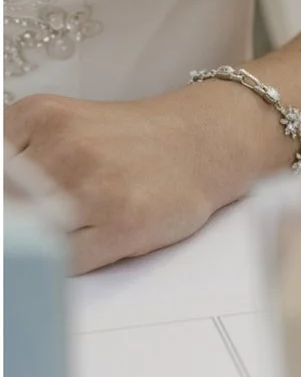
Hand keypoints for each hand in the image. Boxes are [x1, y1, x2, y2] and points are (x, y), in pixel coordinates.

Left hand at [5, 92, 249, 273]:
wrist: (205, 143)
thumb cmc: (133, 142)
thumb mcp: (58, 126)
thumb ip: (14, 157)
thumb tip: (1, 218)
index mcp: (38, 115)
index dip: (8, 198)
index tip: (20, 204)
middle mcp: (65, 145)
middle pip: (8, 209)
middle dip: (23, 218)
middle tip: (62, 205)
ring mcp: (94, 186)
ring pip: (31, 236)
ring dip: (49, 238)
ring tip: (82, 216)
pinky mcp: (123, 224)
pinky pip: (66, 260)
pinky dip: (74, 257)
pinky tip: (98, 233)